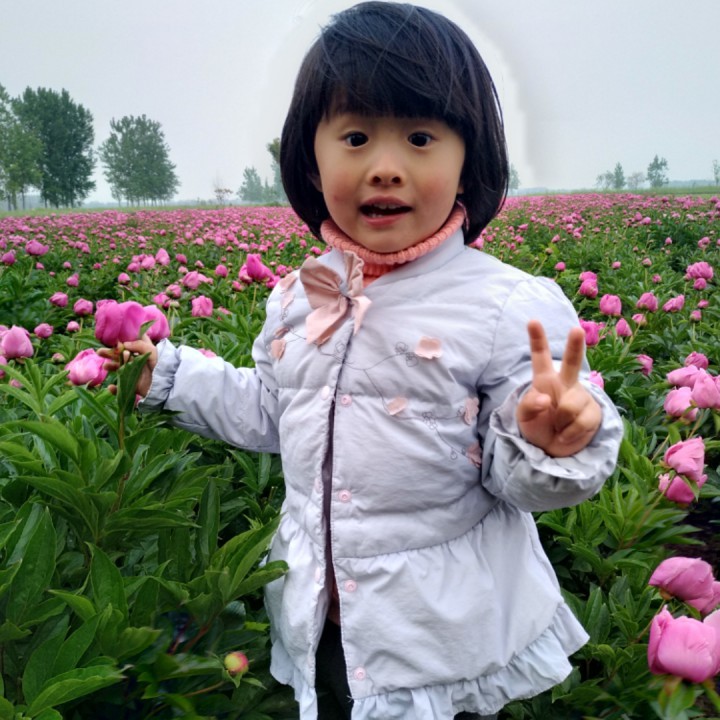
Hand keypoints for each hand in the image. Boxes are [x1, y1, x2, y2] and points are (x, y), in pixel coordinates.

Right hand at [98, 334, 157, 397]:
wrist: (167, 385)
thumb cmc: (161, 365)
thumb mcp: (152, 351)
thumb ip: (139, 345)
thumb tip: (124, 344)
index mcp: (142, 352)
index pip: (132, 343)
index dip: (122, 340)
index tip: (113, 338)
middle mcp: (137, 361)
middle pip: (120, 356)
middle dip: (110, 353)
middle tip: (100, 352)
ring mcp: (134, 373)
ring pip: (118, 369)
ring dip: (111, 367)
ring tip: (105, 366)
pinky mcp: (133, 386)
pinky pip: (121, 387)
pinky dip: (115, 389)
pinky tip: (111, 387)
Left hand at [516, 320, 600, 457]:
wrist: (553, 450)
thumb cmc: (537, 426)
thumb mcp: (524, 417)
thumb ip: (529, 405)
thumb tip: (546, 399)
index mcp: (544, 380)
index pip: (540, 357)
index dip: (537, 339)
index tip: (532, 321)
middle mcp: (565, 383)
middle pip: (572, 362)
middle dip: (575, 345)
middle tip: (576, 330)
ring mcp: (581, 396)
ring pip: (571, 405)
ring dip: (561, 422)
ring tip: (558, 427)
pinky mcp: (594, 411)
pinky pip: (582, 420)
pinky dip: (571, 432)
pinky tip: (567, 434)